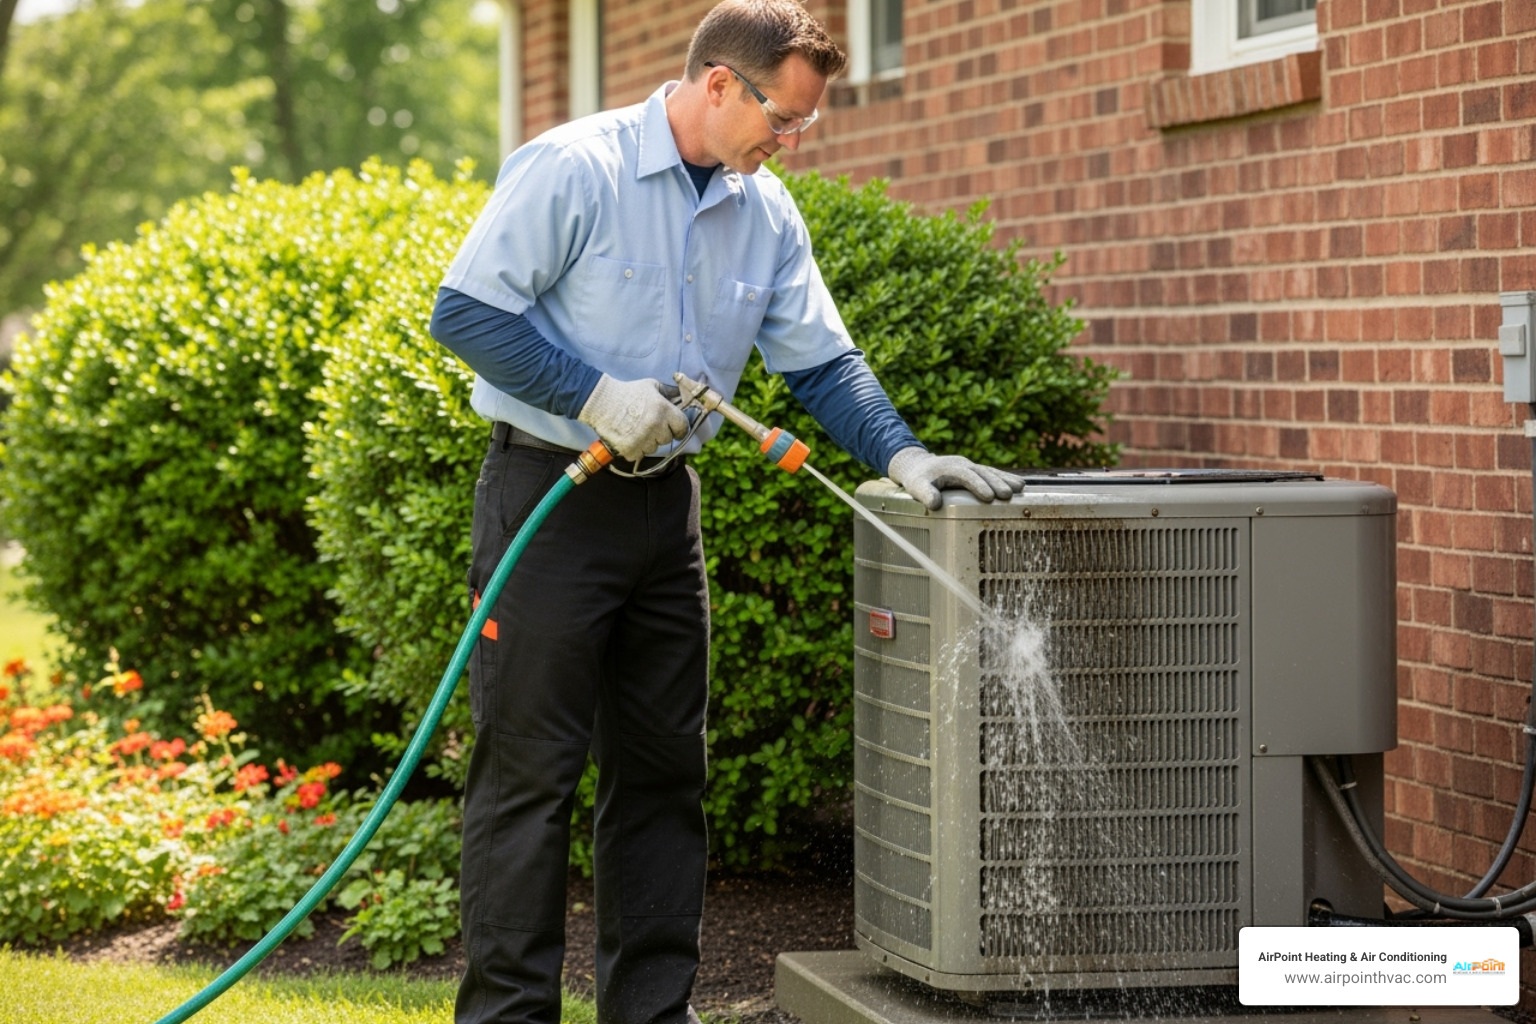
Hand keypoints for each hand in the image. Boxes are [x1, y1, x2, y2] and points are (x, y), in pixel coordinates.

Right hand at [577, 375, 688, 461]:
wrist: (601, 401)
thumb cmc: (627, 392)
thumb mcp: (651, 386)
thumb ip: (670, 393)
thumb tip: (685, 395)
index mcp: (663, 410)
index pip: (682, 428)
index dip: (679, 429)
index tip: (674, 429)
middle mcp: (655, 426)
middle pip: (667, 439)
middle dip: (660, 434)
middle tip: (648, 425)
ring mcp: (643, 440)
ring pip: (654, 449)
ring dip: (647, 442)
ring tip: (635, 429)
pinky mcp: (630, 450)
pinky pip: (640, 455)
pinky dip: (635, 449)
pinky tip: (628, 436)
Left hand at [886, 446, 1023, 510]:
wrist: (919, 465)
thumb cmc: (918, 479)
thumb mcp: (917, 486)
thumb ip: (925, 494)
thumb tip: (935, 504)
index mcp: (951, 468)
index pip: (966, 476)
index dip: (978, 485)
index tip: (989, 496)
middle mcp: (963, 464)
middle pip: (982, 472)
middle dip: (996, 483)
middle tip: (1008, 495)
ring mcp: (970, 466)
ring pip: (990, 471)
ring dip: (1005, 479)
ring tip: (1020, 488)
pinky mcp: (974, 470)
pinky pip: (991, 473)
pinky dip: (1004, 478)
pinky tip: (1018, 485)